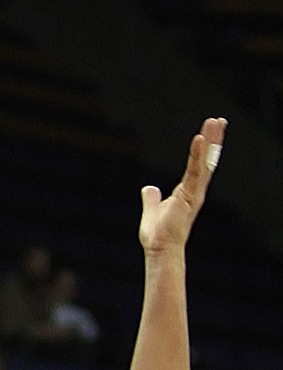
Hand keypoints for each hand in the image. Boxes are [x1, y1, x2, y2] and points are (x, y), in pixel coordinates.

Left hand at [138, 115, 224, 257]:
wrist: (160, 249)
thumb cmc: (158, 235)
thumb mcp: (153, 210)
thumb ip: (152, 198)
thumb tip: (149, 189)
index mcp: (187, 192)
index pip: (198, 165)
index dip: (204, 148)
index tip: (208, 131)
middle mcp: (194, 191)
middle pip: (206, 160)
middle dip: (213, 140)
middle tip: (219, 120)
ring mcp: (194, 193)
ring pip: (204, 162)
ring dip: (210, 141)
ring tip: (216, 123)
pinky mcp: (189, 196)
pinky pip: (194, 171)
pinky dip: (197, 155)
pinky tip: (200, 139)